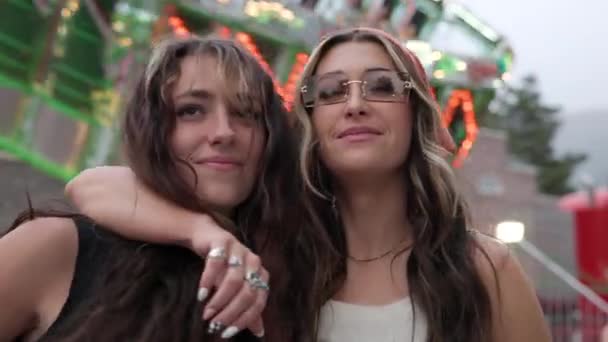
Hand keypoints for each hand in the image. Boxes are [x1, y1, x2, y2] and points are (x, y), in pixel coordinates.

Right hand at [189, 218, 267, 338]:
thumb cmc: (225, 267)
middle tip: (214, 324)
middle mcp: (254, 262)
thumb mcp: (236, 288)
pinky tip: (201, 294)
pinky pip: (216, 263)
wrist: (208, 238)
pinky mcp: (223, 241)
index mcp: (261, 274)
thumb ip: (248, 308)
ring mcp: (240, 250)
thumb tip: (259, 332)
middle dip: (230, 312)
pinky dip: (208, 281)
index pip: (258, 302)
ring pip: (233, 280)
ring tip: (206, 313)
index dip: (244, 319)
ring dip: (219, 300)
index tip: (226, 333)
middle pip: (247, 292)